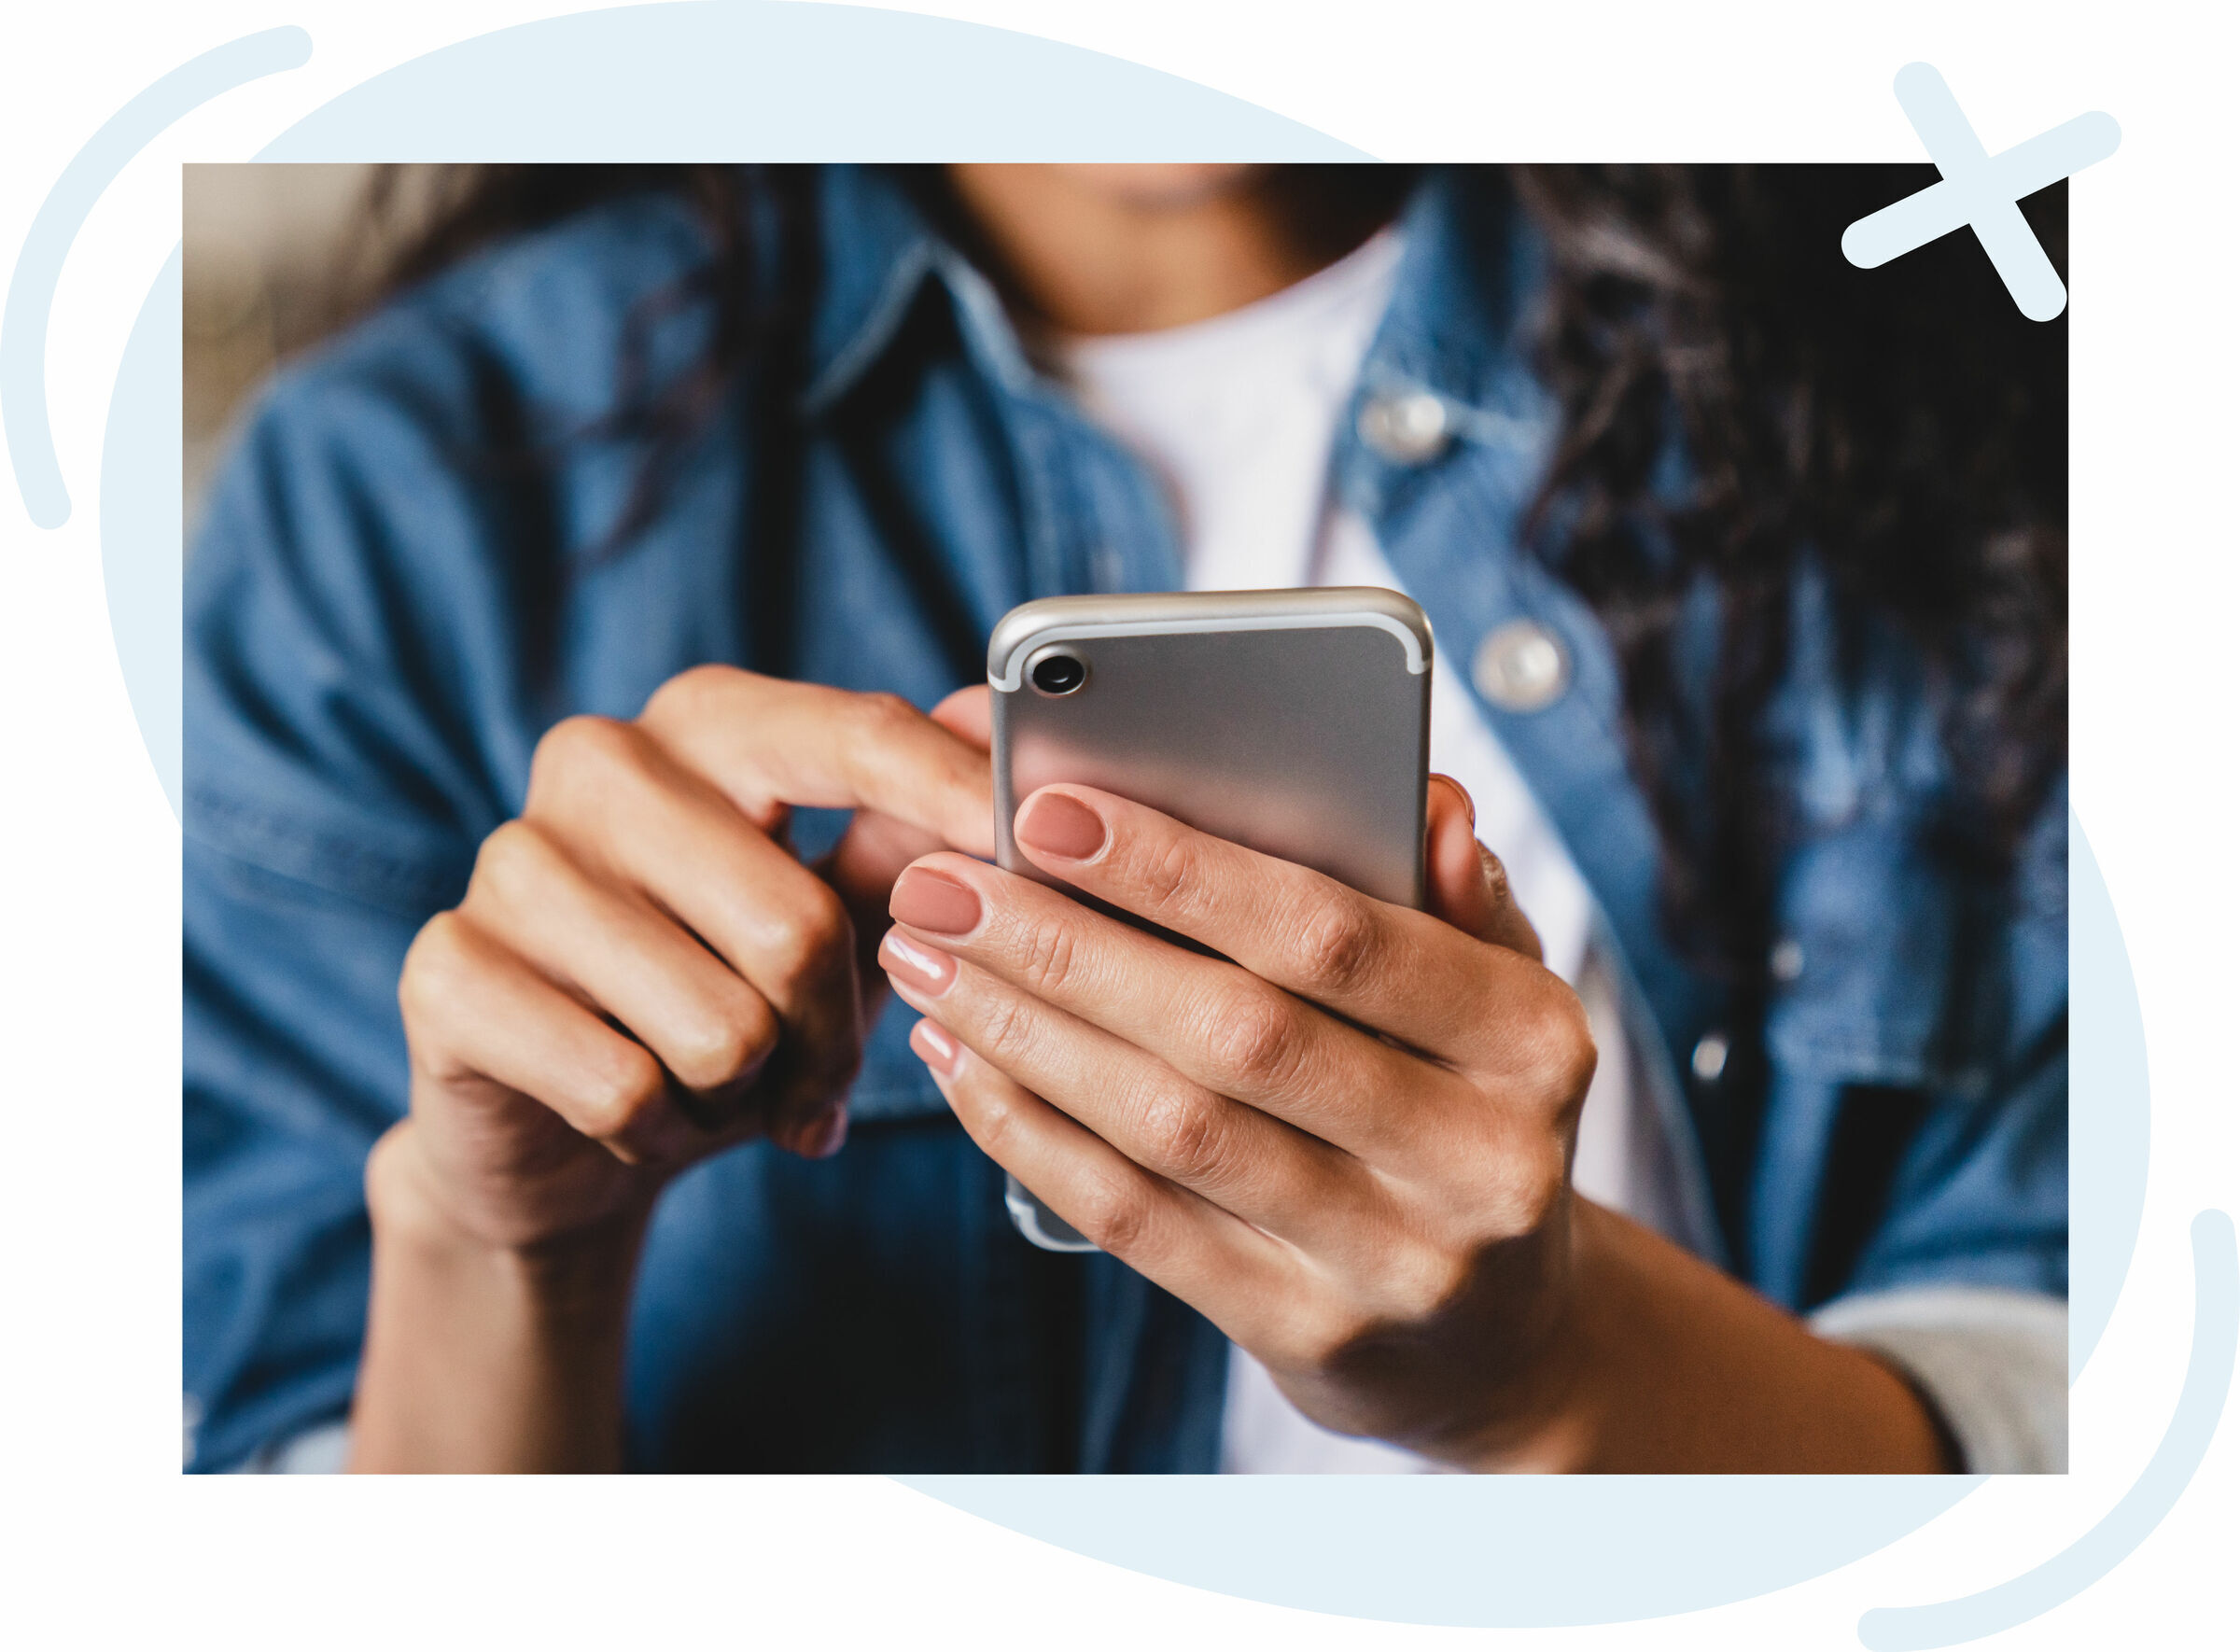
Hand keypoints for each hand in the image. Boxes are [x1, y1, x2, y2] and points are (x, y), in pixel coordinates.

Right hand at [381, 668, 993, 1254]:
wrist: (560, 1131)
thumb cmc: (723, 1000)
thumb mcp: (834, 920)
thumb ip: (908, 835)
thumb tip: (993, 731)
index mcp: (707, 721)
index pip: (852, 736)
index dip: (952, 797)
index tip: (1032, 843)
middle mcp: (599, 761)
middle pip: (798, 924)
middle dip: (831, 1038)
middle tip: (814, 1079)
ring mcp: (510, 859)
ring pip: (718, 1025)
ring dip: (743, 1094)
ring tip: (714, 1086)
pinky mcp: (447, 969)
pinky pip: (622, 1087)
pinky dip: (658, 1132)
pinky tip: (638, 1115)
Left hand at [876, 774, 1602, 1466]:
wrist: (1501, 1339)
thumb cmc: (1466, 1110)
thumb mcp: (1497, 997)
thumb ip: (1451, 894)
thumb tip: (1424, 801)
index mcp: (1532, 1041)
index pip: (1339, 937)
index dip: (1184, 871)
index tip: (1049, 811)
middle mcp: (1479, 1159)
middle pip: (1236, 1035)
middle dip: (1067, 948)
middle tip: (943, 887)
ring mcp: (1392, 1262)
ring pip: (1173, 1131)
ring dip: (1026, 1035)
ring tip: (927, 960)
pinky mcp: (1306, 1335)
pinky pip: (1140, 1222)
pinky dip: (1033, 1134)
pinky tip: (964, 1064)